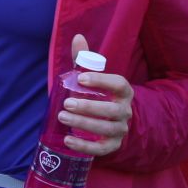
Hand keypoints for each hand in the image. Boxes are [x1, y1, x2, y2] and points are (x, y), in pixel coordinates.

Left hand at [58, 33, 133, 157]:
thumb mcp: (92, 78)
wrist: (110, 122)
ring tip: (62, 117)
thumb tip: (78, 37)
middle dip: (89, 107)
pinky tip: (68, 140)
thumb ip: (84, 59)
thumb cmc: (98, 95)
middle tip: (67, 103)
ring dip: (84, 124)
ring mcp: (120, 130)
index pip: (119, 84)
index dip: (102, 81)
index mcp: (123, 92)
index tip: (81, 78)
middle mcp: (125, 111)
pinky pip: (102, 149)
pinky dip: (85, 146)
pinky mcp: (112, 146)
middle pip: (112, 110)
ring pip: (107, 129)